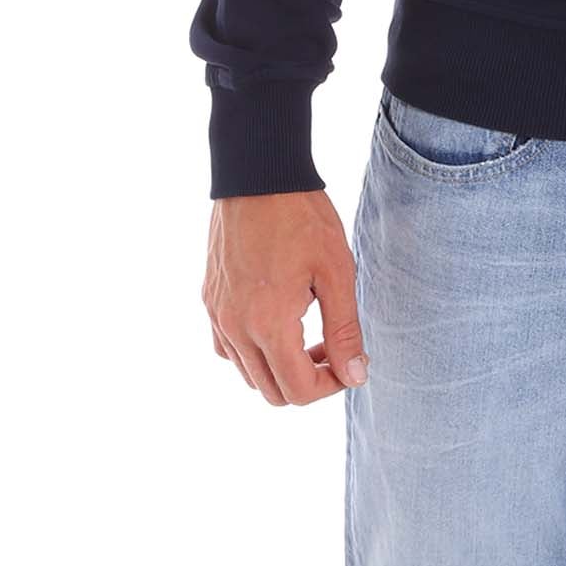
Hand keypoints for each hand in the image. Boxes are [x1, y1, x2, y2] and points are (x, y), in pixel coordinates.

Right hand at [203, 188, 368, 405]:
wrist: (259, 173)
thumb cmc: (302, 216)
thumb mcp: (336, 270)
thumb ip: (344, 330)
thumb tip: (355, 376)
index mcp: (268, 324)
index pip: (297, 391)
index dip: (331, 386)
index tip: (351, 362)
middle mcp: (234, 327)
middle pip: (271, 391)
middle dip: (308, 380)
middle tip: (334, 348)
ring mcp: (217, 314)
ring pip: (247, 374)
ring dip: (281, 368)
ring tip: (310, 333)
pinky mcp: (210, 299)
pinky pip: (227, 348)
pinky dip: (253, 352)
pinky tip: (277, 322)